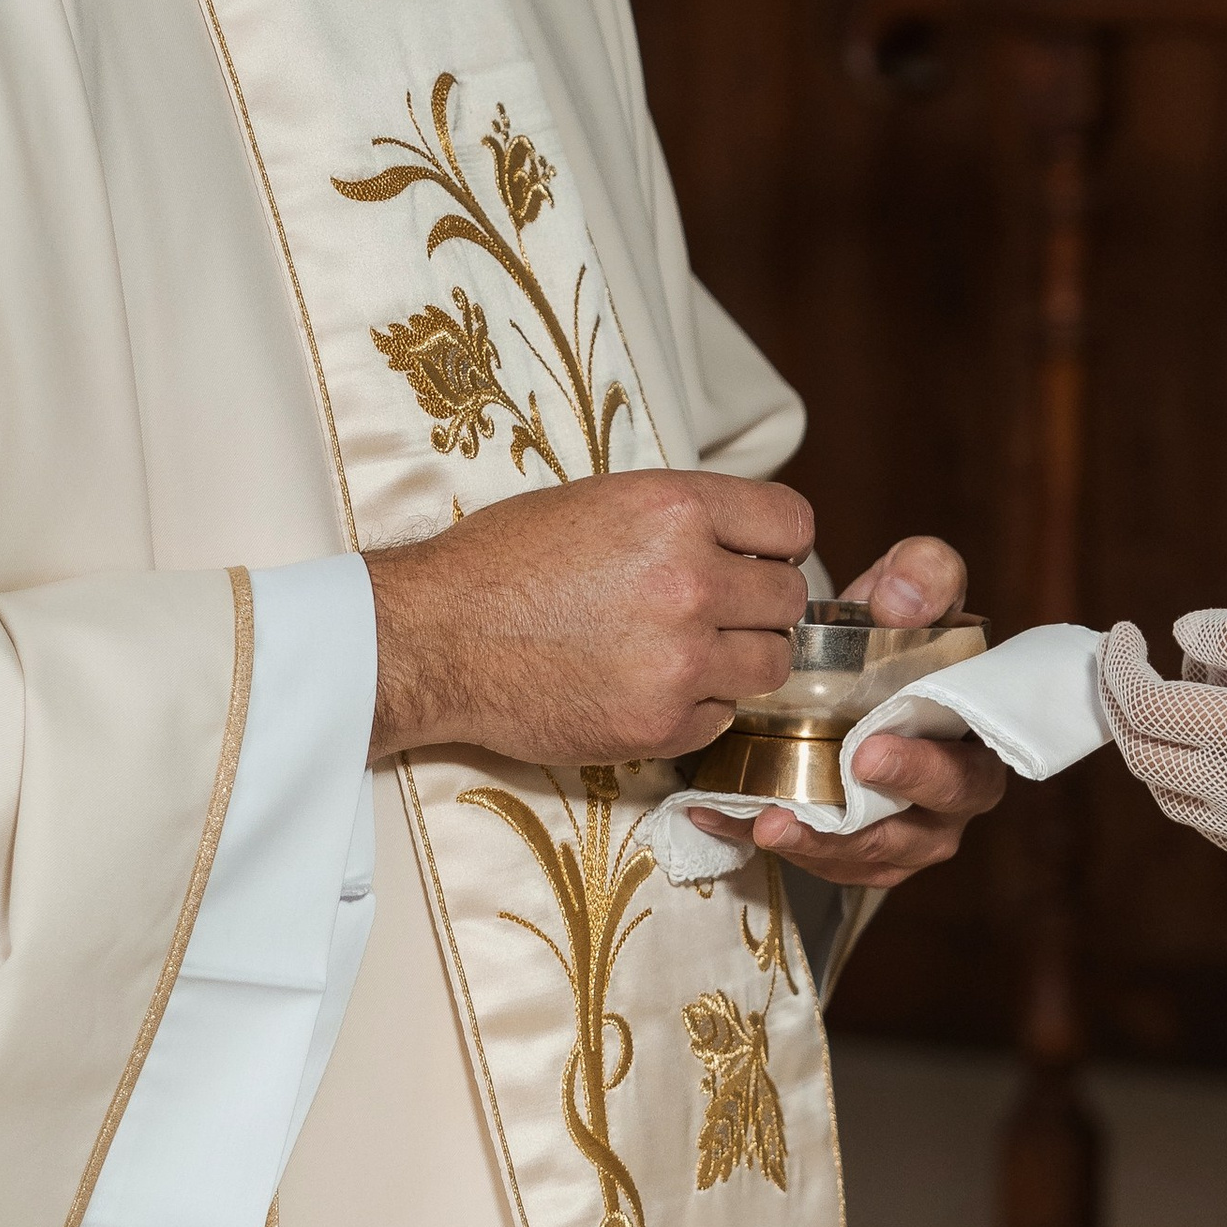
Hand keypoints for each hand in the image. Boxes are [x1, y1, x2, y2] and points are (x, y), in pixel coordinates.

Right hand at [366, 469, 814, 764]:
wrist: (434, 636)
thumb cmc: (504, 563)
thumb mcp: (601, 502)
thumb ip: (682, 518)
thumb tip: (747, 543)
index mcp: (675, 510)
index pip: (792, 524)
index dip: (776, 545)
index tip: (756, 559)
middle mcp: (689, 581)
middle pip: (788, 599)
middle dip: (758, 605)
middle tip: (714, 612)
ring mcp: (680, 659)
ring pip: (771, 664)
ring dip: (739, 659)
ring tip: (686, 652)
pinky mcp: (660, 724)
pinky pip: (723, 716)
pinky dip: (698, 706)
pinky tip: (648, 687)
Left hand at [691, 531, 1007, 887]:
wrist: (842, 653)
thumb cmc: (890, 624)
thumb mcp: (911, 579)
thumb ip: (923, 574)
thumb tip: (901, 603)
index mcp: (974, 742)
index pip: (971, 771)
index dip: (926, 769)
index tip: (868, 751)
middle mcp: (947, 798)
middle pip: (925, 832)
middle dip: (872, 822)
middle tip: (809, 799)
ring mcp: (901, 831)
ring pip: (869, 859)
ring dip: (818, 846)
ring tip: (767, 823)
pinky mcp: (851, 848)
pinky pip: (815, 859)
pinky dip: (770, 841)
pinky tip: (718, 815)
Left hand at [1099, 606, 1226, 867]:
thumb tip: (1184, 633)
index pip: (1142, 706)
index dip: (1119, 665)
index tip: (1127, 630)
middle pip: (1141, 753)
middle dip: (1122, 700)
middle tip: (1136, 657)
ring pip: (1167, 792)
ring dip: (1155, 739)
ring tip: (1200, 689)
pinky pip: (1205, 817)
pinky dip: (1188, 776)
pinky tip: (1225, 741)